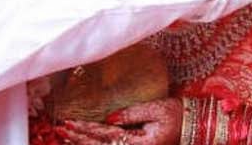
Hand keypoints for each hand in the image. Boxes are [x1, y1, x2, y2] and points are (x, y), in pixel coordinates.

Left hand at [58, 98, 181, 144]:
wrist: (192, 127)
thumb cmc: (176, 116)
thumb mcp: (156, 110)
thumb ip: (132, 115)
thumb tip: (110, 118)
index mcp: (139, 143)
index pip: (105, 136)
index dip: (85, 130)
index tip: (68, 123)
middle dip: (77, 138)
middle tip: (59, 129)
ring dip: (82, 144)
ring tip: (64, 136)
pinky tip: (82, 142)